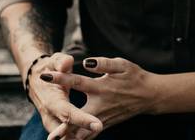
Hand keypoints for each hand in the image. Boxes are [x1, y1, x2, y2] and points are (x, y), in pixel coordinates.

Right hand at [28, 52, 102, 135]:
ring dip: (78, 138)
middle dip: (80, 136)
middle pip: (65, 130)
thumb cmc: (48, 68)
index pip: (67, 112)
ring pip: (64, 135)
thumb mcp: (54, 61)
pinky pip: (66, 134)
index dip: (81, 119)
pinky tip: (91, 137)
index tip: (97, 125)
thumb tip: (66, 63)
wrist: (35, 78)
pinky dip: (77, 137)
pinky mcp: (57, 123)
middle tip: (100, 132)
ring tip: (98, 135)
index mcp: (51, 100)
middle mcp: (50, 114)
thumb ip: (61, 62)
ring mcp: (53, 120)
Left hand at [42, 57, 158, 139]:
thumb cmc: (134, 77)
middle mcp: (100, 105)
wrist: (149, 95)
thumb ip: (104, 63)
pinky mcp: (105, 124)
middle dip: (64, 126)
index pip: (77, 82)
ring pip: (83, 131)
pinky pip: (90, 135)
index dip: (61, 78)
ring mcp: (102, 117)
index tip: (45, 76)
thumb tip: (87, 62)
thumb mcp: (122, 65)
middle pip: (78, 117)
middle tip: (51, 136)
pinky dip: (79, 139)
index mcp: (102, 87)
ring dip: (69, 137)